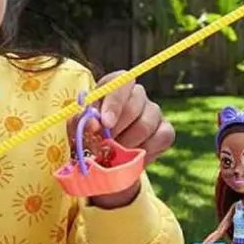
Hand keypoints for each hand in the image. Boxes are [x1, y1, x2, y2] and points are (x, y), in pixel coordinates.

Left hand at [75, 74, 174, 208]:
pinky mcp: (165, 130)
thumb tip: (95, 124)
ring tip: (115, 153)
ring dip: (128, 143)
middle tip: (106, 144)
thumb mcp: (77, 127)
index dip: (114, 103)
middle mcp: (137, 94)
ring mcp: (154, 112)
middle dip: (118, 129)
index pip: (120, 83)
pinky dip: (146, 151)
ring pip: (146, 124)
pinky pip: (162, 137)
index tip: (106, 124)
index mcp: (114, 86)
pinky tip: (133, 156)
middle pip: (134, 105)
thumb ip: (81, 122)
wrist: (103, 160)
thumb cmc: (88, 137)